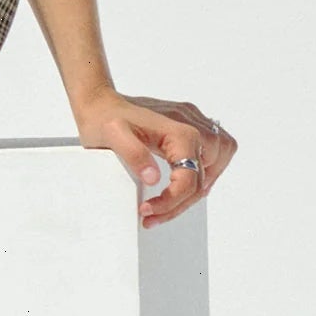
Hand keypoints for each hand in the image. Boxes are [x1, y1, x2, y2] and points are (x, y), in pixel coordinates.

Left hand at [73, 91, 237, 228]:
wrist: (100, 101)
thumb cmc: (104, 118)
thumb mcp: (112, 136)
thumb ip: (134, 155)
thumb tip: (153, 178)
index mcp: (180, 132)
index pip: (189, 177)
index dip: (171, 201)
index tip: (147, 211)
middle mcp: (195, 125)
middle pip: (204, 177)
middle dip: (181, 202)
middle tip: (154, 215)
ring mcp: (195, 124)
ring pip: (214, 166)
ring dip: (196, 189)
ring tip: (170, 204)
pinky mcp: (190, 126)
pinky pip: (210, 155)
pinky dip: (200, 174)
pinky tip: (179, 184)